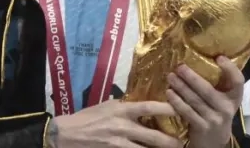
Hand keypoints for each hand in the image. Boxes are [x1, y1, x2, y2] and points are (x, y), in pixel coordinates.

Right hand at [46, 99, 182, 147]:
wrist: (66, 135)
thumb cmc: (87, 117)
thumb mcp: (107, 106)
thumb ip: (125, 107)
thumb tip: (144, 106)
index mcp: (122, 109)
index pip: (150, 107)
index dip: (169, 109)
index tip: (182, 109)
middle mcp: (123, 126)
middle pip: (154, 136)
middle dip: (172, 142)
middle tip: (183, 143)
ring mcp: (119, 143)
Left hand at [166, 57, 242, 147]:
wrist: (214, 141)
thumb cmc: (216, 112)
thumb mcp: (222, 99)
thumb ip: (219, 83)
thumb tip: (202, 56)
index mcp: (234, 97)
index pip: (238, 81)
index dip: (230, 69)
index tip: (219, 57)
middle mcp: (227, 108)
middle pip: (208, 90)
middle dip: (192, 77)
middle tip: (179, 66)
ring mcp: (215, 119)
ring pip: (195, 100)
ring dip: (181, 87)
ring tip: (170, 76)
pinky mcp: (202, 127)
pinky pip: (187, 112)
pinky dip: (177, 102)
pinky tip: (169, 93)